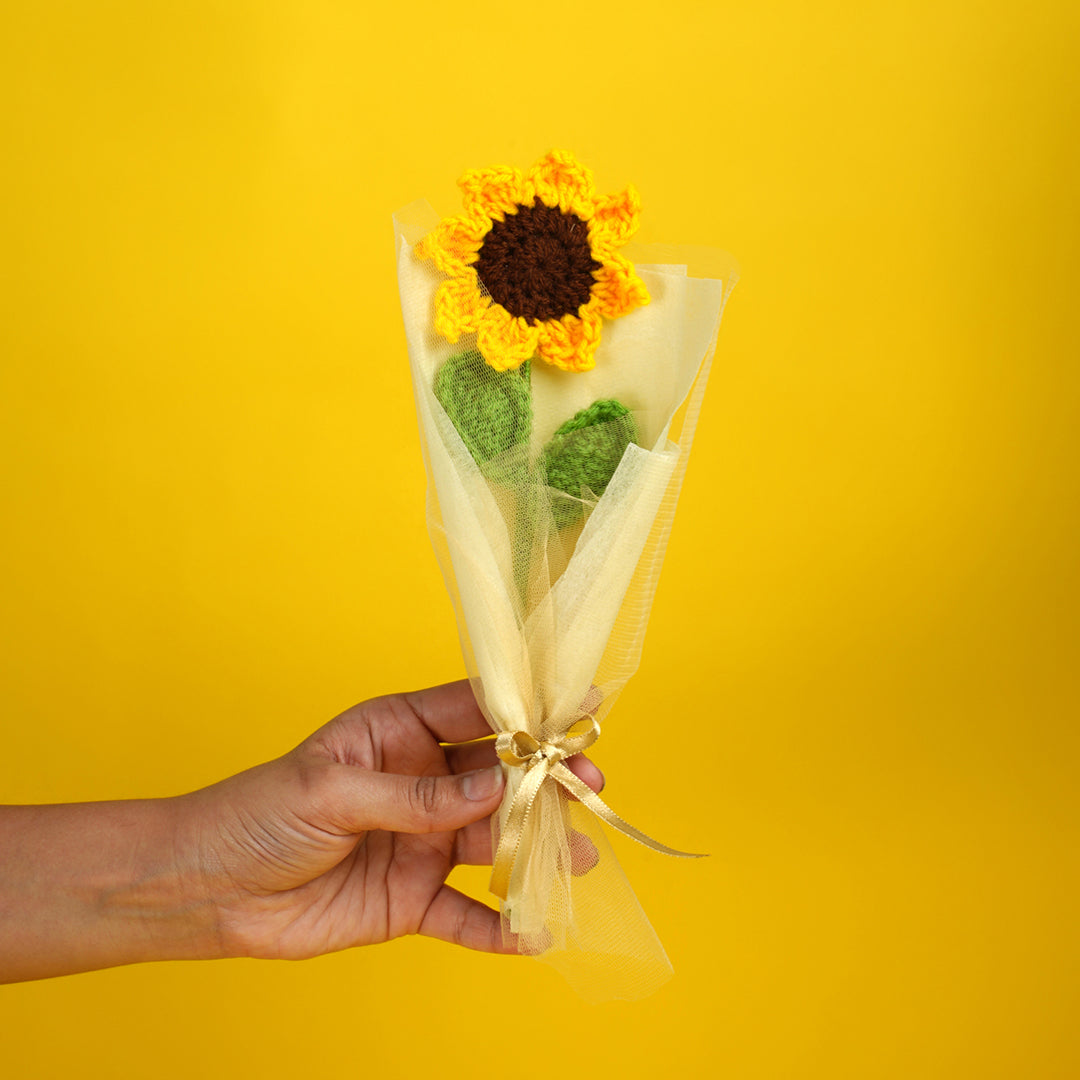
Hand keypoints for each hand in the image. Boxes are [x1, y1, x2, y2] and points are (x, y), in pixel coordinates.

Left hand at [178, 681, 603, 959]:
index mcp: (400, 732)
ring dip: (538, 851)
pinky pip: (467, 913)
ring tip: (579, 860)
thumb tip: (493, 789)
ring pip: (494, 842)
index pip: (476, 712)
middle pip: (499, 779)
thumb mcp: (331, 792)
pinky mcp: (413, 899)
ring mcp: (422, 841)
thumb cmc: (258, 814)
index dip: (528, 709)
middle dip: (546, 783)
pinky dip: (500, 925)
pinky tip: (533, 933)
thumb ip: (414, 795)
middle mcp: (422, 783)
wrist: (208, 892)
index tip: (579, 706)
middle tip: (589, 786)